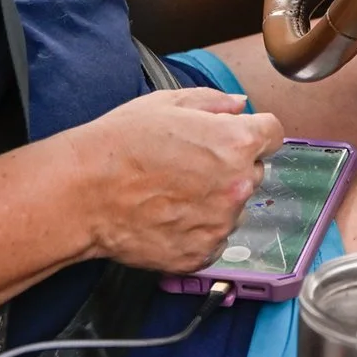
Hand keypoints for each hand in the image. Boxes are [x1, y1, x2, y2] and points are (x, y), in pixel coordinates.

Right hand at [62, 88, 283, 271]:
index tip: (237, 136)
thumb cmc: (121, 144)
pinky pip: (213, 238)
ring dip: (215, 200)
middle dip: (231, 167)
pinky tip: (167, 216)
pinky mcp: (202, 254)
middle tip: (190, 164)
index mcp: (235, 143)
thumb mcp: (167, 102)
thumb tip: (240, 106)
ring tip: (172, 193)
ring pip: (233, 208)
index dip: (254, 132)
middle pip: (253, 172)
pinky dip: (197, 229)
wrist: (83, 192)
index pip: (273, 134)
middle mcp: (237, 185)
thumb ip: (213, 102)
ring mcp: (220, 224)